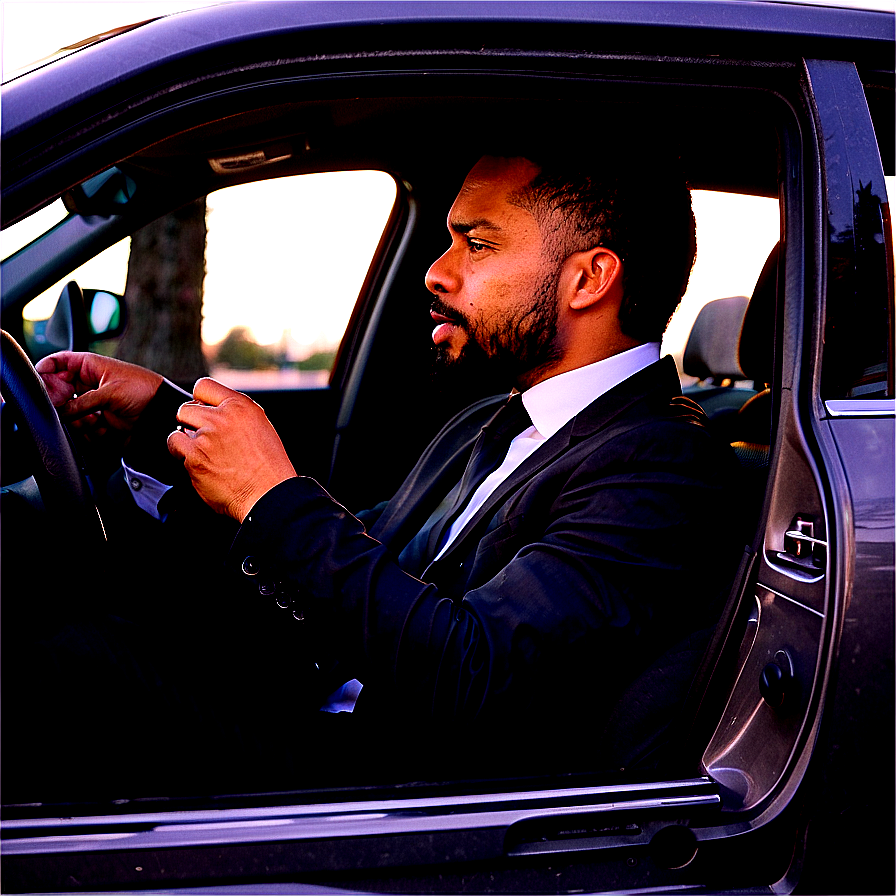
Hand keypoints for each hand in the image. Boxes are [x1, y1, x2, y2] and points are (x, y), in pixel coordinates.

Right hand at [35, 351, 162, 440]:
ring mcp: (92, 403)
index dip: (46, 371)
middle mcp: (87, 384)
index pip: (57, 363)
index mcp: (89, 366)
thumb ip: (82, 402)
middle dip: (62, 403)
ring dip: (79, 420)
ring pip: (68, 413)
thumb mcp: (110, 393)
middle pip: (58, 392)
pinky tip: (104, 427)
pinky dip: (90, 430)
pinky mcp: (98, 420)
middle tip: (68, 409)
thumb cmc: (144, 391)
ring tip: (96, 419)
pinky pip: (82, 428)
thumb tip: (60, 411)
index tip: (40, 382)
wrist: (161, 413)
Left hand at [167, 378, 295, 521]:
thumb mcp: (260, 427)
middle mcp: (222, 418)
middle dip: (191, 423)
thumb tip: (210, 411)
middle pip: (186, 408)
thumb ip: (234, 415)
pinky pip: (175, 449)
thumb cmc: (269, 467)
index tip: (204, 412)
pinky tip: (202, 466)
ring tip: (204, 455)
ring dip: (185, 442)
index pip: (203, 386)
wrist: (269, 495)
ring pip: (178, 430)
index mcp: (241, 406)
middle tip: (205, 439)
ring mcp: (206, 438)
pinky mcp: (194, 458)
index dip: (201, 401)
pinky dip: (183, 458)